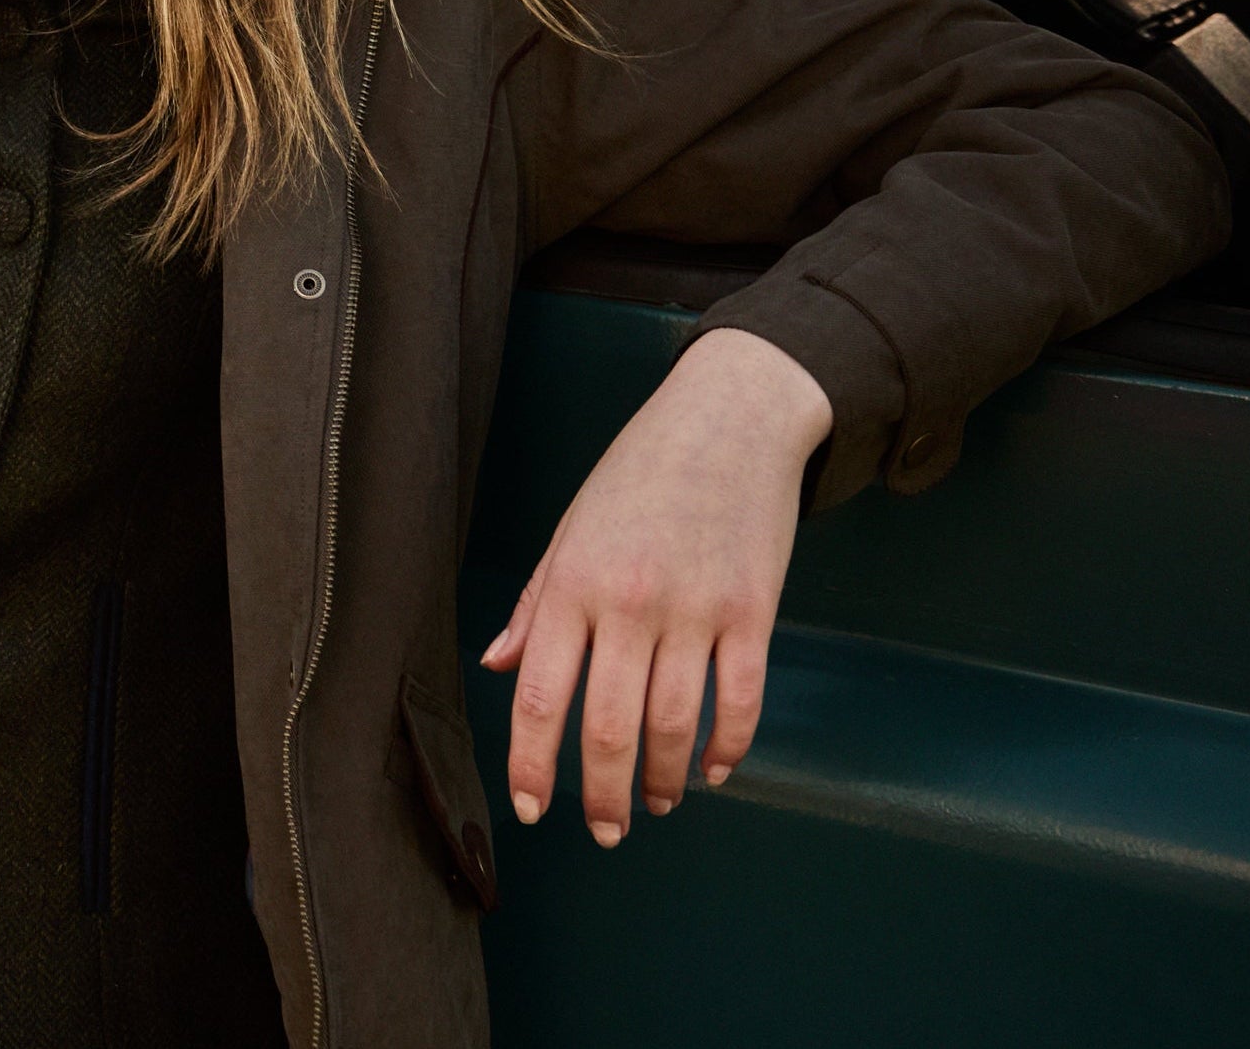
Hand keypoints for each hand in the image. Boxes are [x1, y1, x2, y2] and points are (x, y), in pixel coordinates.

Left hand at [481, 327, 828, 845]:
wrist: (731, 419)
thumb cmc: (640, 472)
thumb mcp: (571, 530)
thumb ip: (537, 606)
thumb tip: (497, 666)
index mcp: (573, 585)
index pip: (538, 696)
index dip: (532, 764)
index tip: (534, 809)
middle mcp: (629, 604)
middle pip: (607, 727)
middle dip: (601, 794)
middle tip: (605, 829)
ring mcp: (695, 611)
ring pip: (675, 725)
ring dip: (665, 780)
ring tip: (658, 802)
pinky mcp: (753, 612)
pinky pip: (740, 699)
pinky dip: (729, 747)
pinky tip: (716, 769)